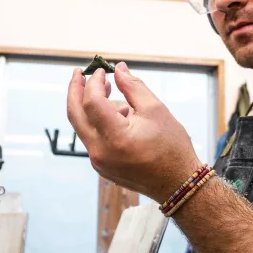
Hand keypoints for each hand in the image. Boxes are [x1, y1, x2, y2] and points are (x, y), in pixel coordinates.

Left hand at [66, 62, 202, 200]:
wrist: (177, 184)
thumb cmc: (172, 147)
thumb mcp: (156, 110)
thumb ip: (133, 86)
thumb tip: (118, 69)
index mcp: (115, 137)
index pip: (92, 102)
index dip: (95, 82)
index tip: (102, 70)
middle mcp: (101, 152)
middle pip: (75, 115)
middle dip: (75, 90)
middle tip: (79, 74)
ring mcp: (98, 162)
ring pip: (82, 126)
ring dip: (89, 106)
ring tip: (110, 91)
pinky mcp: (101, 166)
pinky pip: (91, 138)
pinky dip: (97, 122)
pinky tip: (117, 114)